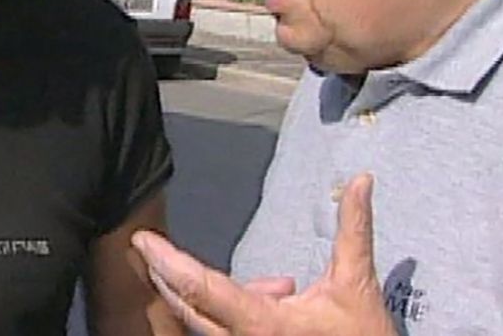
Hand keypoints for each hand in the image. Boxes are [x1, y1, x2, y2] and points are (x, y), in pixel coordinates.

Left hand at [131, 173, 395, 335]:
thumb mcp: (357, 284)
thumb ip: (353, 230)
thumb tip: (360, 181)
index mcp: (262, 325)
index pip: (200, 289)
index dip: (167, 261)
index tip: (142, 239)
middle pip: (187, 308)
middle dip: (168, 274)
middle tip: (154, 247)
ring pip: (202, 323)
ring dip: (205, 292)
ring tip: (268, 283)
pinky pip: (222, 332)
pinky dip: (230, 309)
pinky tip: (277, 298)